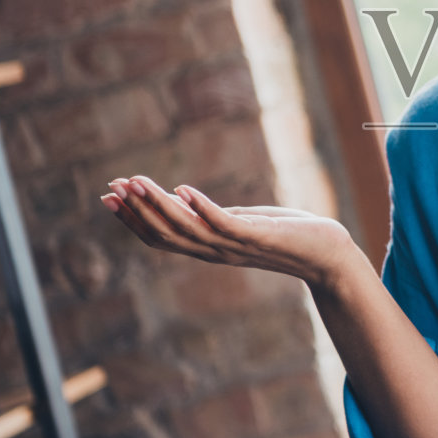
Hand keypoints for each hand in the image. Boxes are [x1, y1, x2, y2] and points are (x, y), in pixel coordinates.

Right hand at [101, 175, 356, 290]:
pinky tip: (184, 189)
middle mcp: (217, 252)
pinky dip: (202, 208)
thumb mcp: (243, 222)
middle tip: (110, 187)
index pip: (161, 237)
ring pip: (187, 230)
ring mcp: (235, 246)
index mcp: (210, 248)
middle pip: (165, 235)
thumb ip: (213, 216)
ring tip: (137, 182)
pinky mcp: (257, 237)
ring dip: (159, 205)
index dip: (132, 219)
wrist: (328, 254)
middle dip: (136, 211)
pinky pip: (223, 224)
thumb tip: (183, 199)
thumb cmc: (288, 235)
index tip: (108, 197)